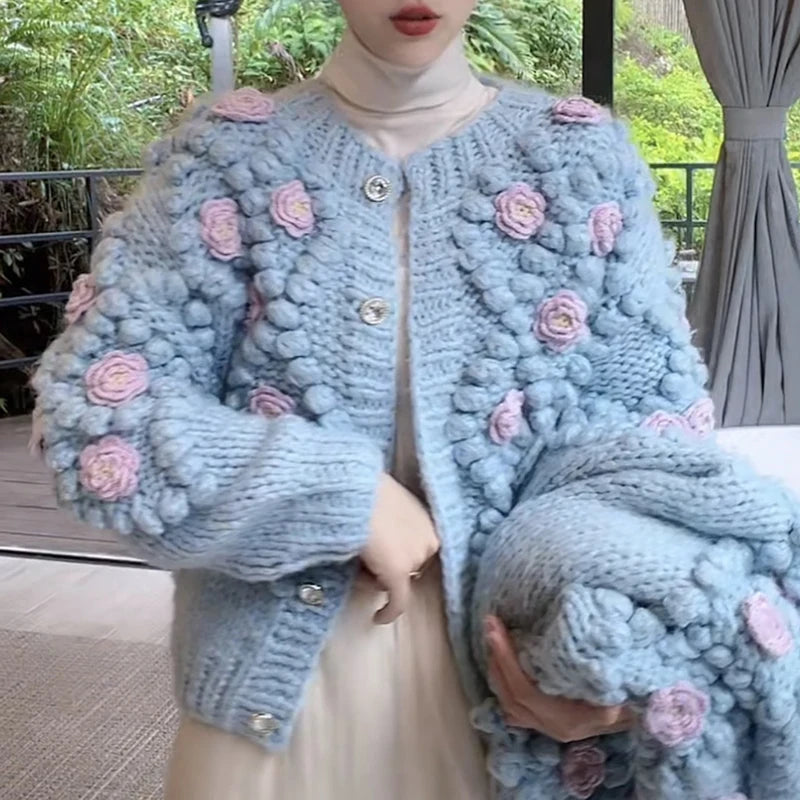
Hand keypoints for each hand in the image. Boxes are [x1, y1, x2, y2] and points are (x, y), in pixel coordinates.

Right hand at [361, 473, 439, 624]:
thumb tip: (378, 536)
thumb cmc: (358, 488)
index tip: (382, 557)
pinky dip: (389, 611)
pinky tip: (377, 617)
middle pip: (411, 563)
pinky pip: (398, 601)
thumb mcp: (381, 497)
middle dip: (390, 565)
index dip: (399, 553)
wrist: (348, 491)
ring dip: (380, 577)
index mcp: (427, 516)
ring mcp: (416, 556)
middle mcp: (429, 537)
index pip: (417, 544)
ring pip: (398, 579)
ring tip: (354, 564)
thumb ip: (388, 515)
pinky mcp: (399, 573)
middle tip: (363, 559)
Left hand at [485, 615, 634, 741]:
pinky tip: (502, 663)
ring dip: (498, 671)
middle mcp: (559, 728)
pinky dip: (505, 685)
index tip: (496, 628)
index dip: (506, 659)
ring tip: (494, 638)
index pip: (525, 691)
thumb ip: (597, 668)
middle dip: (497, 659)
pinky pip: (517, 710)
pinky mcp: (552, 724)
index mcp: (573, 718)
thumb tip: (580, 643)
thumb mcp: (619, 678)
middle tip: (490, 625)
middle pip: (513, 697)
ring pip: (511, 705)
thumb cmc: (634, 689)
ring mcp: (554, 730)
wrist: (650, 713)